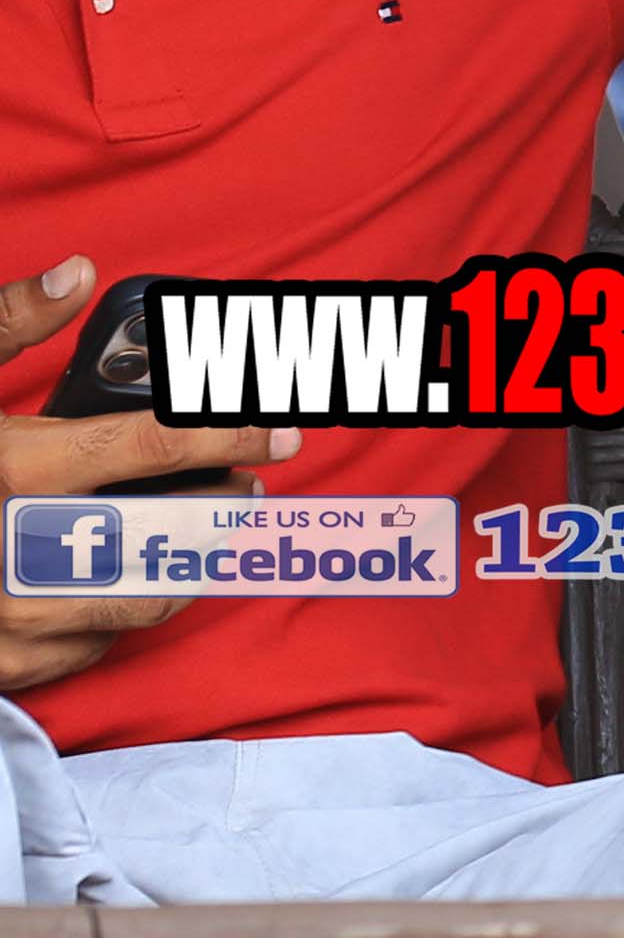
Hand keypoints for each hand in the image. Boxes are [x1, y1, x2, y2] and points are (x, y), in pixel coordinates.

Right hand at [0, 257, 292, 693]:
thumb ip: (4, 325)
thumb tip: (78, 271)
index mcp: (11, 467)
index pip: (158, 444)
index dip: (232, 435)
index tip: (283, 433)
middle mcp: (18, 546)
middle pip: (171, 530)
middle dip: (222, 509)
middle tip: (243, 490)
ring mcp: (12, 617)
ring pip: (146, 599)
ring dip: (187, 566)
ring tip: (201, 536)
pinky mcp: (5, 665)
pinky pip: (94, 643)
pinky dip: (115, 615)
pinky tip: (119, 585)